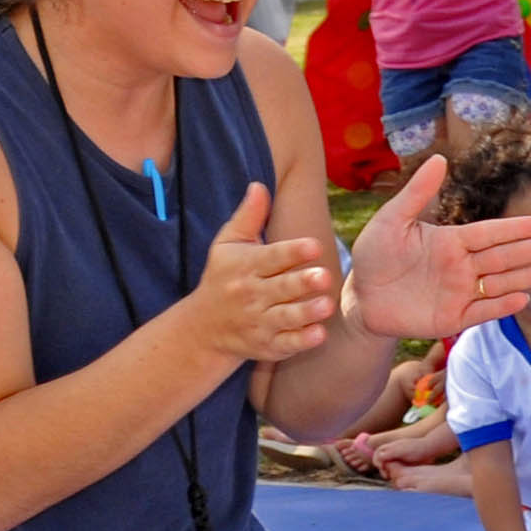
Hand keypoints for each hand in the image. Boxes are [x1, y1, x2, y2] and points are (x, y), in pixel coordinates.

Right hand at [185, 184, 339, 364]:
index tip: (314, 246)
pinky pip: (285, 345)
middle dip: (302, 283)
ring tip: (327, 305)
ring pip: (286, 318)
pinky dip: (301, 341)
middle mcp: (252, 295)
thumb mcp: (227, 244)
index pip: (272, 257)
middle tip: (324, 276)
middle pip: (281, 288)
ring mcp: (260, 322)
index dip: (293, 252)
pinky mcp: (267, 346)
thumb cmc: (222, 277)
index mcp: (247, 266)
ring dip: (306, 313)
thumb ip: (248, 217)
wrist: (203, 328)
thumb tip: (259, 185)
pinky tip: (319, 334)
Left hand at [342, 155, 530, 340]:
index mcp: (452, 241)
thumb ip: (417, 193)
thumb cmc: (374, 256)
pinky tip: (523, 297)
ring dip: (528, 277)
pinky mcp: (453, 318)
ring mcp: (460, 293)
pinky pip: (482, 310)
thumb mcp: (392, 220)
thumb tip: (441, 158)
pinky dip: (502, 305)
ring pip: (501, 283)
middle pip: (505, 257)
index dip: (517, 228)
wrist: (360, 298)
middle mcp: (462, 266)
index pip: (492, 233)